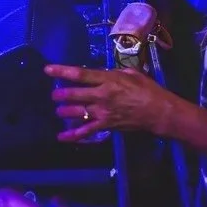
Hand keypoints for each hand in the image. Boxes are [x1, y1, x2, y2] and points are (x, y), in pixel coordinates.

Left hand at [45, 64, 179, 140]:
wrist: (158, 112)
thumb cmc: (148, 90)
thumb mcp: (131, 73)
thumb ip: (114, 72)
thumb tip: (102, 72)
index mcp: (108, 80)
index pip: (80, 74)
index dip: (62, 71)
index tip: (48, 69)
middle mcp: (102, 96)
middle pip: (75, 94)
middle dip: (61, 94)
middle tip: (54, 94)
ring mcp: (102, 112)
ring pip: (77, 112)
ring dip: (65, 111)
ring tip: (58, 110)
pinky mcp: (105, 126)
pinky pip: (86, 131)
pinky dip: (73, 135)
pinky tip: (61, 136)